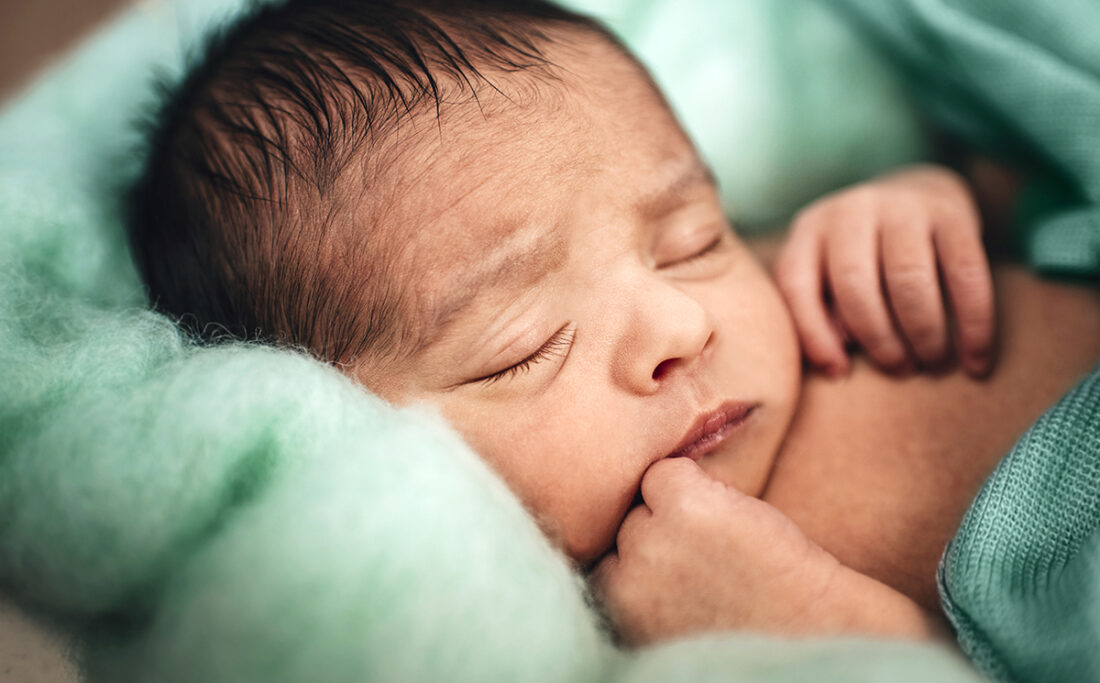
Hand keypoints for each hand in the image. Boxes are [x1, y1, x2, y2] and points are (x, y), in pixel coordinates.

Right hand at [589, 457, 845, 644]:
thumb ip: (630, 583)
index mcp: (613, 611)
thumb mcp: (661, 615)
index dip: (646, 561)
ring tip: (721, 546)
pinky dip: (699, 485)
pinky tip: (730, 521)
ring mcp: (650, 541)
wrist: (813, 626)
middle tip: (705, 562)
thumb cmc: (743, 625)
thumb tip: (604, 525)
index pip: (603, 557)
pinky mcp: (684, 505)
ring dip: (678, 510)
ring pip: (644, 498)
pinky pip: (670, 471)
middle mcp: (620, 583)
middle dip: (656, 536)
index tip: (681, 577)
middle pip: (622, 526)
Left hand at [774, 165, 994, 376]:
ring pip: (909, 278)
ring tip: (932, 363)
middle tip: (900, 370)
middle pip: (855, 283)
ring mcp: (902, 207)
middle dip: (878, 338)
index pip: (797, 285)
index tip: (840, 374)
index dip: (814, 336)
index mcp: (810, 230)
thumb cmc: (864, 257)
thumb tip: (837, 362)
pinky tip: (975, 359)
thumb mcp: (827, 275)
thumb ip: (822, 314)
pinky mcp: (953, 213)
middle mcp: (851, 211)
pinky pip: (965, 273)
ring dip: (923, 332)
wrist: (917, 191)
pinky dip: (973, 323)